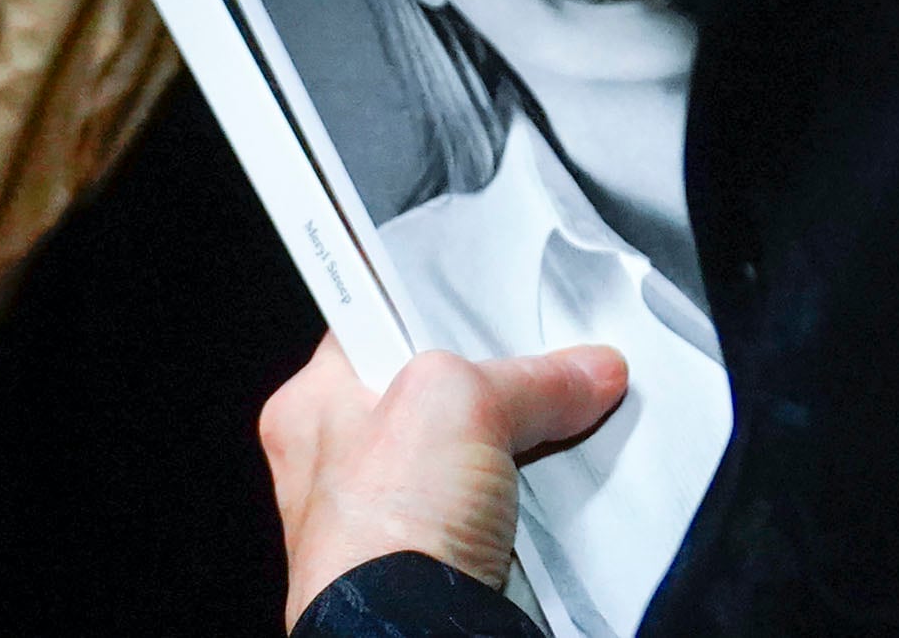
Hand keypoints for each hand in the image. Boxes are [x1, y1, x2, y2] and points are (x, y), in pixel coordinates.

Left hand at [262, 335, 629, 620]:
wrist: (412, 637)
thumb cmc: (385, 528)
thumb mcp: (459, 400)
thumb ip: (528, 376)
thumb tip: (585, 372)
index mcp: (313, 406)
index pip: (370, 328)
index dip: (426, 307)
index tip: (476, 295)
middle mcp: (341, 465)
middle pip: (431, 395)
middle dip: (486, 387)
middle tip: (528, 370)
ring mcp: (390, 521)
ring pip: (468, 458)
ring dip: (512, 453)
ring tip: (546, 432)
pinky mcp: (435, 567)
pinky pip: (491, 515)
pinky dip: (523, 509)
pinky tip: (544, 498)